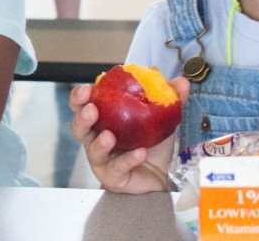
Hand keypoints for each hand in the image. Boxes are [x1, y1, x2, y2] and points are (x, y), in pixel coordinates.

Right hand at [69, 78, 189, 193]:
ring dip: (99, 142)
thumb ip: (168, 100)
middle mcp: (95, 138)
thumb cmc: (150, 144)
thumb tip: (180, 81)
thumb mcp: (160, 119)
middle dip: (81, 117)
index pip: (81, 105)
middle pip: (77, 127)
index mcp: (101, 119)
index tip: (87, 88)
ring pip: (92, 151)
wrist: (161, 176)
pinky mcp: (112, 177)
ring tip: (109, 136)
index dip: (79, 97)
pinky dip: (128, 159)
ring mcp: (101, 160)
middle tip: (91, 109)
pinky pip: (118, 168)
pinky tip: (140, 153)